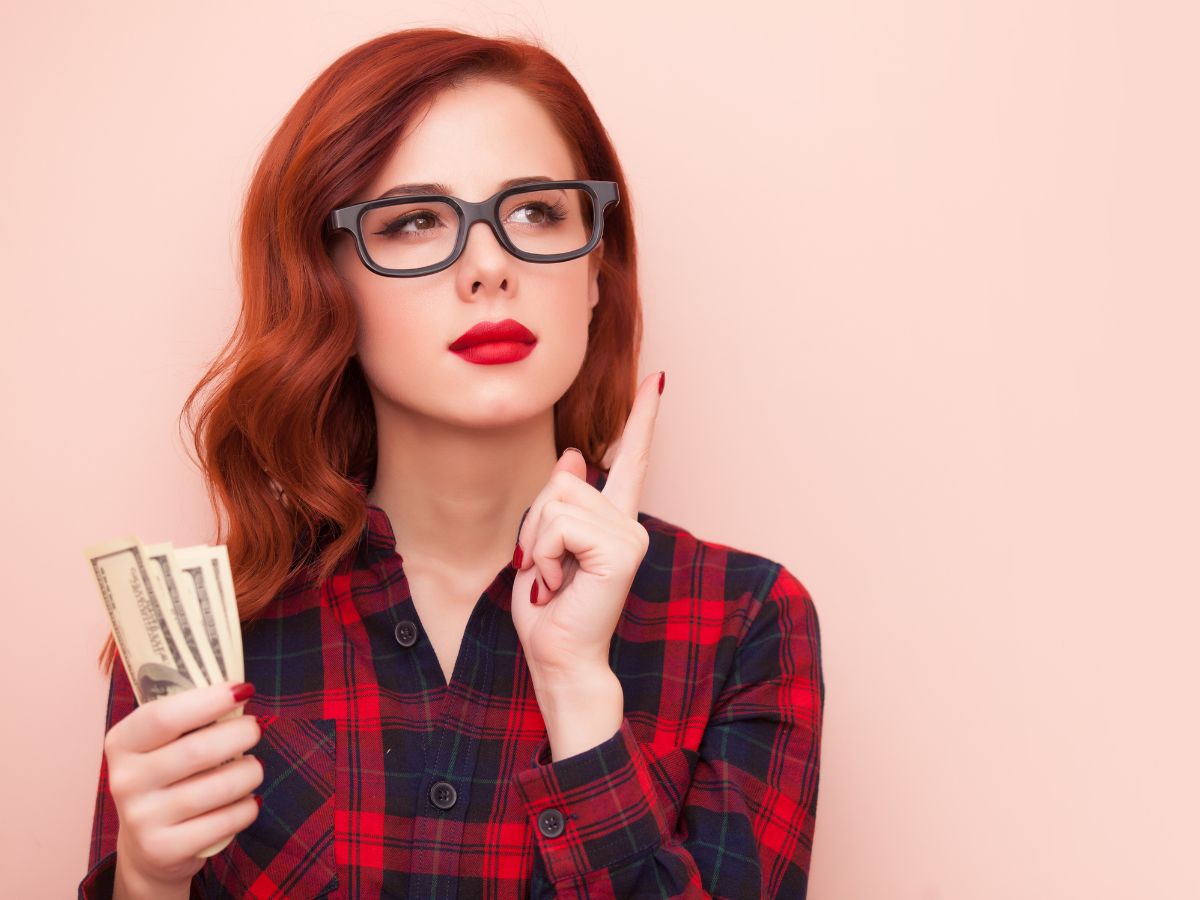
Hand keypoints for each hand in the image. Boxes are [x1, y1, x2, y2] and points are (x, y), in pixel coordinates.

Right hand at [105, 682, 262, 897]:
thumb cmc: (169, 777)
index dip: (208, 700)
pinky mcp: (164, 849)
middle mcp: (125, 780)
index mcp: (122, 743)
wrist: (149, 846)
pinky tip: (247, 801)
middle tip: (254, 730)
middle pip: (198, 750)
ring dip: (250, 772)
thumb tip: (239, 691)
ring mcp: (142, 818)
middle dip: (240, 734)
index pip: (163, 716)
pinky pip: (225, 821)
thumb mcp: (164, 745)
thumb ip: (191, 718)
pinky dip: (247, 807)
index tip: (242, 690)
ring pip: (218, 787)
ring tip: (253, 767)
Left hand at [511, 370, 663, 681]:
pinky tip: (561, 583)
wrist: (560, 658)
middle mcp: (628, 523)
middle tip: (548, 569)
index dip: (643, 416)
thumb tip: (573, 454)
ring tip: (555, 578)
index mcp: (614, 521)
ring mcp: (629, 534)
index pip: (633, 459)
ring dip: (538, 542)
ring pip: (557, 499)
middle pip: (562, 479)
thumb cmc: (550, 611)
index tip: (656, 378)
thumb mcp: (544, 545)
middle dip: (536, 523)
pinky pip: (559, 524)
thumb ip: (560, 502)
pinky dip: (546, 553)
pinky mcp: (621, 548)